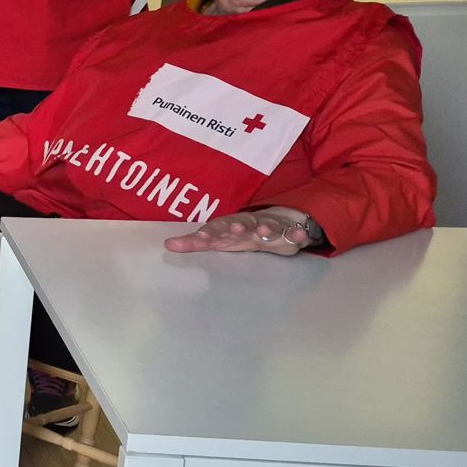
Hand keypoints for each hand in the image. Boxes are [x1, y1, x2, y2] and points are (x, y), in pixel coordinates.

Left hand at [164, 207, 317, 256]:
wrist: (278, 221)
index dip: (209, 233)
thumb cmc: (242, 233)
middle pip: (243, 224)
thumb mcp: (219, 239)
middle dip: (238, 227)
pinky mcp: (289, 234)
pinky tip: (300, 235)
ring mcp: (271, 227)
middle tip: (233, 229)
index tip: (200, 238)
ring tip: (265, 230)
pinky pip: (295, 233)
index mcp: (230, 226)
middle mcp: (250, 224)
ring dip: (267, 227)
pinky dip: (297, 234)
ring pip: (269, 226)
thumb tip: (167, 245)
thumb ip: (195, 243)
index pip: (217, 229)